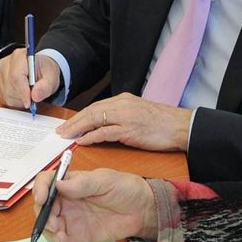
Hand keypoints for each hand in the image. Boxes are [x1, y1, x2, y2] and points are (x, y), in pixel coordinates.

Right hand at [0, 48, 60, 109]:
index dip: (22, 91)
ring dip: (18, 100)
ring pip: (6, 93)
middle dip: (22, 97)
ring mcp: (1, 73)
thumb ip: (45, 87)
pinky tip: (22, 96)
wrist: (39, 69)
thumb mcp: (51, 77)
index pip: (16, 76)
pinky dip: (14, 101)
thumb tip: (35, 96)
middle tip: (33, 98)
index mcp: (20, 57)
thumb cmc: (44, 70)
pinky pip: (4, 97)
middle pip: (9, 86)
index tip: (30, 102)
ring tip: (29, 95)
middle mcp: (7, 63)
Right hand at [33, 168, 155, 241]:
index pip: (46, 183)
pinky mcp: (79, 238)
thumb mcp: (105, 180)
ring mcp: (71, 221)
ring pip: (50, 228)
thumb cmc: (125, 189)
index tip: (42, 199)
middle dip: (44, 217)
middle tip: (56, 225)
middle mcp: (66, 202)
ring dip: (50, 234)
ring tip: (62, 239)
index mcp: (70, 184)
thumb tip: (59, 184)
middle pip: (44, 208)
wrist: (143, 210)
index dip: (40, 189)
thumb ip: (82, 184)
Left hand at [57, 94, 192, 152]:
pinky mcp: (129, 129)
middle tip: (60, 130)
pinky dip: (91, 136)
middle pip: (90, 111)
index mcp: (123, 100)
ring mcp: (125, 116)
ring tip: (66, 136)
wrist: (181, 126)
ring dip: (77, 128)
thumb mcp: (138, 114)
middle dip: (73, 121)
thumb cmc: (162, 123)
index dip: (80, 116)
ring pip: (94, 119)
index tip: (69, 124)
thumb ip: (122, 116)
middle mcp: (122, 105)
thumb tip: (104, 126)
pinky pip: (105, 132)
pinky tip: (82, 141)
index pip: (95, 107)